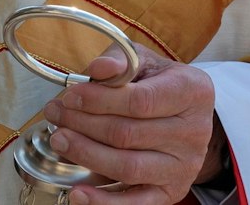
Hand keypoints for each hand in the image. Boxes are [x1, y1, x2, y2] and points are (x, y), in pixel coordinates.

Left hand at [38, 45, 220, 204]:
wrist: (185, 116)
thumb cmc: (158, 84)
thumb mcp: (144, 61)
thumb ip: (120, 60)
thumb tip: (98, 69)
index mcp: (191, 92)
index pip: (140, 101)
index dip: (98, 100)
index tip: (70, 96)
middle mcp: (193, 132)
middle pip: (128, 134)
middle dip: (82, 124)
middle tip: (55, 114)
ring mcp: (183, 166)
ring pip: (127, 167)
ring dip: (86, 154)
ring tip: (59, 140)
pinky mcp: (171, 191)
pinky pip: (136, 203)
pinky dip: (104, 201)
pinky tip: (78, 192)